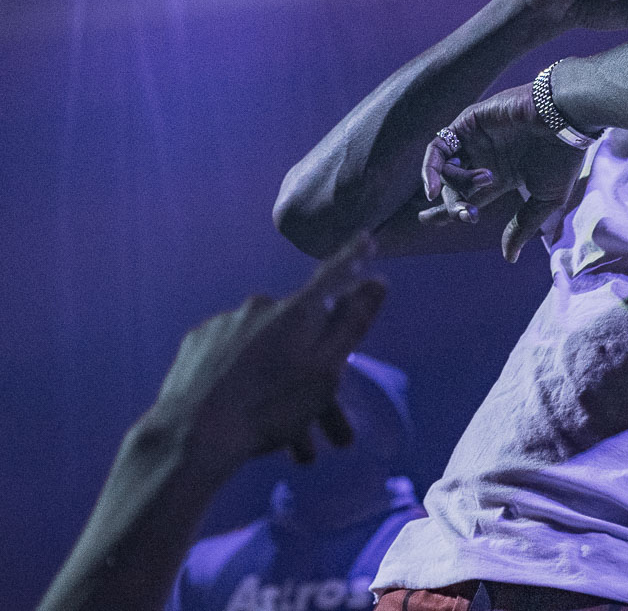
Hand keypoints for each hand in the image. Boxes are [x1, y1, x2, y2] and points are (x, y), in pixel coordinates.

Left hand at [148, 233, 385, 477]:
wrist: (192, 434)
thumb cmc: (271, 405)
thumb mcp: (325, 370)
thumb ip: (352, 323)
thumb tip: (378, 280)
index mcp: (297, 311)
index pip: (334, 276)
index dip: (353, 259)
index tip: (367, 238)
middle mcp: (262, 305)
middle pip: (300, 334)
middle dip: (317, 376)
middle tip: (329, 431)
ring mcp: (225, 323)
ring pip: (267, 353)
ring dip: (282, 390)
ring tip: (294, 445)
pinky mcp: (197, 344)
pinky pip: (235, 358)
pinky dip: (247, 380)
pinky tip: (247, 413)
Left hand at [420, 85, 585, 261]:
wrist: (565, 120)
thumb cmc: (563, 158)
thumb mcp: (546, 201)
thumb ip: (523, 226)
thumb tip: (509, 258)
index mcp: (501, 176)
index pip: (466, 196)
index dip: (447, 210)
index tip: (427, 221)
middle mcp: (484, 158)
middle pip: (452, 188)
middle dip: (454, 208)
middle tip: (469, 215)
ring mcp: (474, 140)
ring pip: (444, 170)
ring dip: (456, 185)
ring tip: (485, 181)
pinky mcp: (466, 124)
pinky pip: (437, 149)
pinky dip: (431, 169)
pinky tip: (434, 188)